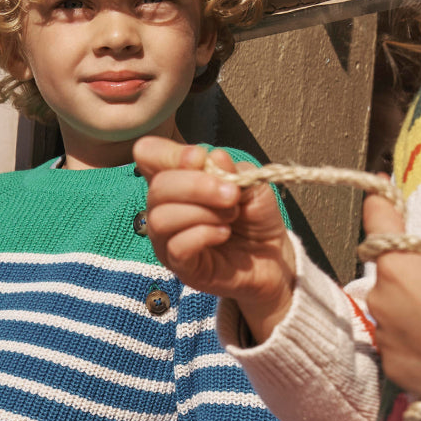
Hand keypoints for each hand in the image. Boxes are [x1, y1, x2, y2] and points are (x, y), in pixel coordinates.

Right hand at [134, 137, 295, 340]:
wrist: (272, 258)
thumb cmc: (255, 218)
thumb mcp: (251, 184)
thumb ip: (230, 170)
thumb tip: (212, 157)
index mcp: (176, 179)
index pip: (148, 155)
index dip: (169, 153)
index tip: (201, 158)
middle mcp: (164, 208)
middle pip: (157, 187)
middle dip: (197, 185)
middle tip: (231, 195)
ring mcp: (168, 240)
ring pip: (162, 218)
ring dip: (202, 211)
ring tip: (231, 216)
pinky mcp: (180, 267)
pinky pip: (177, 246)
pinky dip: (204, 234)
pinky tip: (224, 233)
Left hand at [363, 143, 420, 403]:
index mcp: (398, 268)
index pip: (378, 223)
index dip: (383, 207)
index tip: (382, 192)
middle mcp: (380, 303)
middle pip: (388, 272)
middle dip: (410, 268)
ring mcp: (384, 339)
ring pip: (391, 308)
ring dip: (410, 304)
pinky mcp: (393, 369)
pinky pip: (396, 343)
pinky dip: (413, 337)